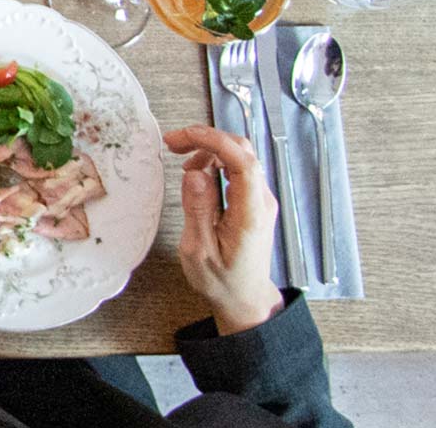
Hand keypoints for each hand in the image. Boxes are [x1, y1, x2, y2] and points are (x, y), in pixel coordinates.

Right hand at [168, 126, 284, 333]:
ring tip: (182, 161)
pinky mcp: (254, 201)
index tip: (184, 137)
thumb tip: (195, 173)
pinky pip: (238, 169)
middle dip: (207, 139)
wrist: (246, 297)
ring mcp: (261, 200)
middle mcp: (261, 202)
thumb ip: (197, 210)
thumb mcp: (199, 251)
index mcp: (250, 215)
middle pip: (243, 151)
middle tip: (174, 143)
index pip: (242, 163)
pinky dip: (215, 162)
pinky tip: (197, 173)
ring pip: (241, 157)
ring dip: (210, 150)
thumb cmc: (222, 280)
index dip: (213, 142)